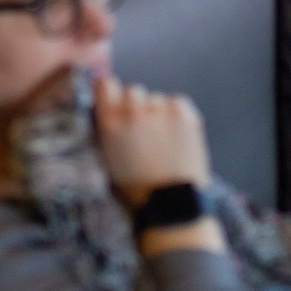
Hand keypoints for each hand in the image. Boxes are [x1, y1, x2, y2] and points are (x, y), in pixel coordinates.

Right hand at [93, 74, 211, 199]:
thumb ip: (105, 128)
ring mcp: (161, 111)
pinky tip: (176, 138)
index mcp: (110, 122)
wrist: (171, 206)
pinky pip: (178, 102)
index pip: (105, 84)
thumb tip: (106, 106)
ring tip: (163, 141)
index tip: (115, 101)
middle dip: (137, 106)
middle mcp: (134, 111)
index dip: (111, 93)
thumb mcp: (107, 159)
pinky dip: (177, 115)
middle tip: (143, 130)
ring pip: (157, 99)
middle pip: (133, 90)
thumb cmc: (137, 188)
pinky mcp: (185, 115)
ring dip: (158, 113)